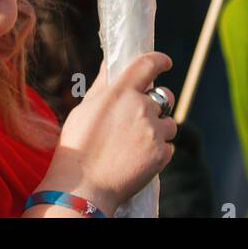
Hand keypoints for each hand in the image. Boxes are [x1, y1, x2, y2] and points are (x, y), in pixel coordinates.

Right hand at [32, 52, 176, 216]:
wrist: (83, 188)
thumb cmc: (78, 146)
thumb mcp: (85, 108)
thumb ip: (103, 85)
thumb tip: (108, 64)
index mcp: (121, 92)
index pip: (148, 65)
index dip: (160, 60)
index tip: (165, 62)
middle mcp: (141, 107)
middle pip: (164, 96)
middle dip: (157, 103)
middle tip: (143, 116)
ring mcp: (153, 132)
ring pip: (169, 123)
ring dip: (158, 129)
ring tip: (137, 142)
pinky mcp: (161, 154)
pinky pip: (168, 146)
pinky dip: (158, 150)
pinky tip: (139, 157)